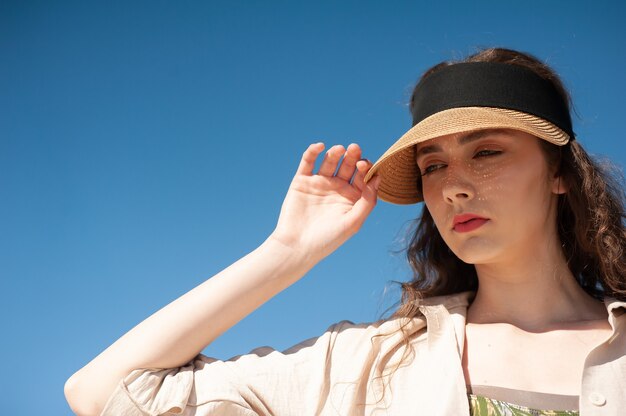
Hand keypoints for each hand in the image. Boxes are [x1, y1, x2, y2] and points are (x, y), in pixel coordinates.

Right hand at [270, 142, 379, 264]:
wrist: (297, 246)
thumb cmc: (327, 239)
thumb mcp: (353, 222)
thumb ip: (368, 201)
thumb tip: (378, 178)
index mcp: (351, 198)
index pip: (363, 177)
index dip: (365, 168)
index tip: (364, 165)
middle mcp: (337, 189)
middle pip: (348, 166)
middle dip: (353, 156)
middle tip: (355, 148)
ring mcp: (319, 184)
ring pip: (330, 161)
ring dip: (336, 152)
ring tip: (339, 150)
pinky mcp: (302, 181)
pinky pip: (308, 162)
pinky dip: (313, 151)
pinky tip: (320, 146)